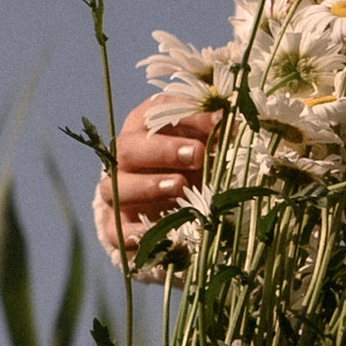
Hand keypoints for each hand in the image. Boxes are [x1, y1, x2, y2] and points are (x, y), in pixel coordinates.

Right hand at [97, 90, 212, 248]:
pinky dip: (134, 232)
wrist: (161, 207)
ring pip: (116, 187)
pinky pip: (116, 230)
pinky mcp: (116, 226)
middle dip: (163, 150)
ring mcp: (115, 193)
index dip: (183, 114)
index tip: (218, 120)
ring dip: (148, 186)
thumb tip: (231, 122)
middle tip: (196, 155)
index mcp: (141, 129)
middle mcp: (123, 159)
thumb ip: (212, 133)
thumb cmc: (187, 167)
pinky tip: (160, 231)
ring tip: (179, 187)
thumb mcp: (201, 144)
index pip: (153, 113)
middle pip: (128, 148)